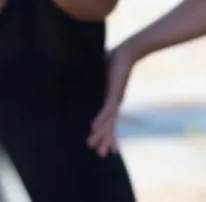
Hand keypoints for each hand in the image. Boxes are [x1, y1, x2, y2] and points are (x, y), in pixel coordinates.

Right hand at [87, 42, 137, 157]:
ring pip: (108, 121)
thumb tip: (77, 75)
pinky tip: (93, 128)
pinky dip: (101, 119)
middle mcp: (114, 102)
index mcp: (111, 100)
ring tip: (94, 146)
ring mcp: (114, 98)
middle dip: (106, 140)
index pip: (108, 121)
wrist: (129, 51)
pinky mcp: (114, 92)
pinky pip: (107, 109)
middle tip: (102, 155)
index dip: (106, 134)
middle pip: (110, 125)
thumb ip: (91, 80)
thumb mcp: (100, 75)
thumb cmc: (114, 61)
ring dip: (101, 134)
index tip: (104, 148)